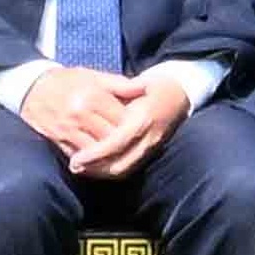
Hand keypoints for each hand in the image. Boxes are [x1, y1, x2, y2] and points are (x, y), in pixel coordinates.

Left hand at [57, 67, 195, 180]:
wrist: (180, 99)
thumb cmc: (158, 88)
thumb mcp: (143, 82)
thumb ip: (123, 88)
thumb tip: (97, 94)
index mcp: (143, 120)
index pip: (117, 143)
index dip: (96, 154)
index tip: (77, 158)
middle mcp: (148, 139)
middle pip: (119, 164)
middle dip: (95, 168)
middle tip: (74, 166)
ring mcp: (149, 149)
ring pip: (123, 170)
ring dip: (100, 172)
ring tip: (80, 167)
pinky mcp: (148, 154)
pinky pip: (128, 169)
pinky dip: (109, 171)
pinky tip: (93, 168)